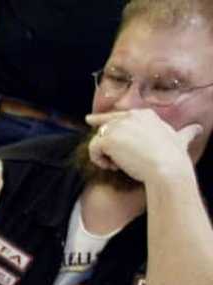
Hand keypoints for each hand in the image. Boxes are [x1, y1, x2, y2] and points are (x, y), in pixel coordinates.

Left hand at [86, 109, 202, 185]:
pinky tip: (111, 166)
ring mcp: (118, 126)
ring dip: (103, 155)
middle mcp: (130, 116)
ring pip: (98, 140)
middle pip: (104, 125)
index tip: (90, 120)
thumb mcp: (180, 139)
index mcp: (144, 115)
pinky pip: (93, 149)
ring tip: (115, 165)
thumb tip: (197, 129)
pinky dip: (98, 160)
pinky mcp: (109, 139)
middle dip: (101, 139)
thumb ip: (185, 133)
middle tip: (100, 152)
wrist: (166, 165)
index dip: (103, 119)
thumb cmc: (173, 155)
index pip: (118, 115)